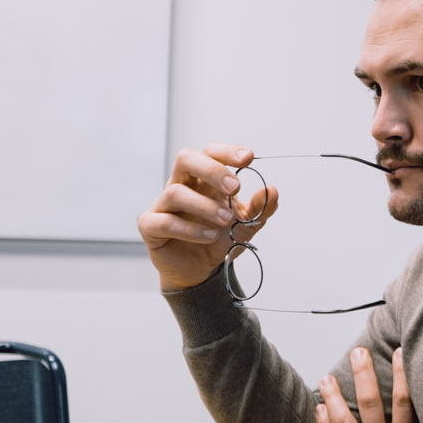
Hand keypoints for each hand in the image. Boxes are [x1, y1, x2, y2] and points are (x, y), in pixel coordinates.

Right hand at [137, 145, 278, 292]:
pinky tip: (209, 236)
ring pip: (175, 192)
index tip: (249, 158)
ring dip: (204, 206)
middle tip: (235, 188)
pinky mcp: (151, 227)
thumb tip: (271, 190)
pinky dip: (189, 229)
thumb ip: (260, 208)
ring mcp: (163, 205)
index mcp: (203, 179)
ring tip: (225, 220)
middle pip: (185, 159)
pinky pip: (164, 221)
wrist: (201, 270)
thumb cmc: (219, 239)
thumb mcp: (246, 224)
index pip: (210, 152)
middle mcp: (181, 185)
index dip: (227, 152)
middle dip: (212, 170)